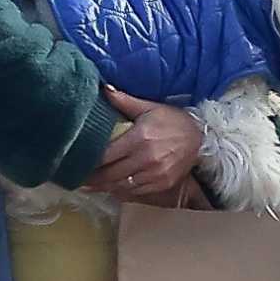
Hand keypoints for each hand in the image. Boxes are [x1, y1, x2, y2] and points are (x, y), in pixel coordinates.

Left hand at [86, 88, 203, 201]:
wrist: (202, 138)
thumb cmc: (173, 121)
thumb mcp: (150, 107)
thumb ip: (124, 101)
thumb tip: (104, 89)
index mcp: (139, 138)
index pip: (107, 155)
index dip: (90, 161)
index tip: (77, 162)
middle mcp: (146, 159)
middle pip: (110, 174)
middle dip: (92, 178)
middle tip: (77, 178)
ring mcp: (154, 174)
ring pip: (120, 186)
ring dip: (103, 187)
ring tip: (89, 186)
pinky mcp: (161, 184)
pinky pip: (134, 192)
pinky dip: (120, 191)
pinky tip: (110, 189)